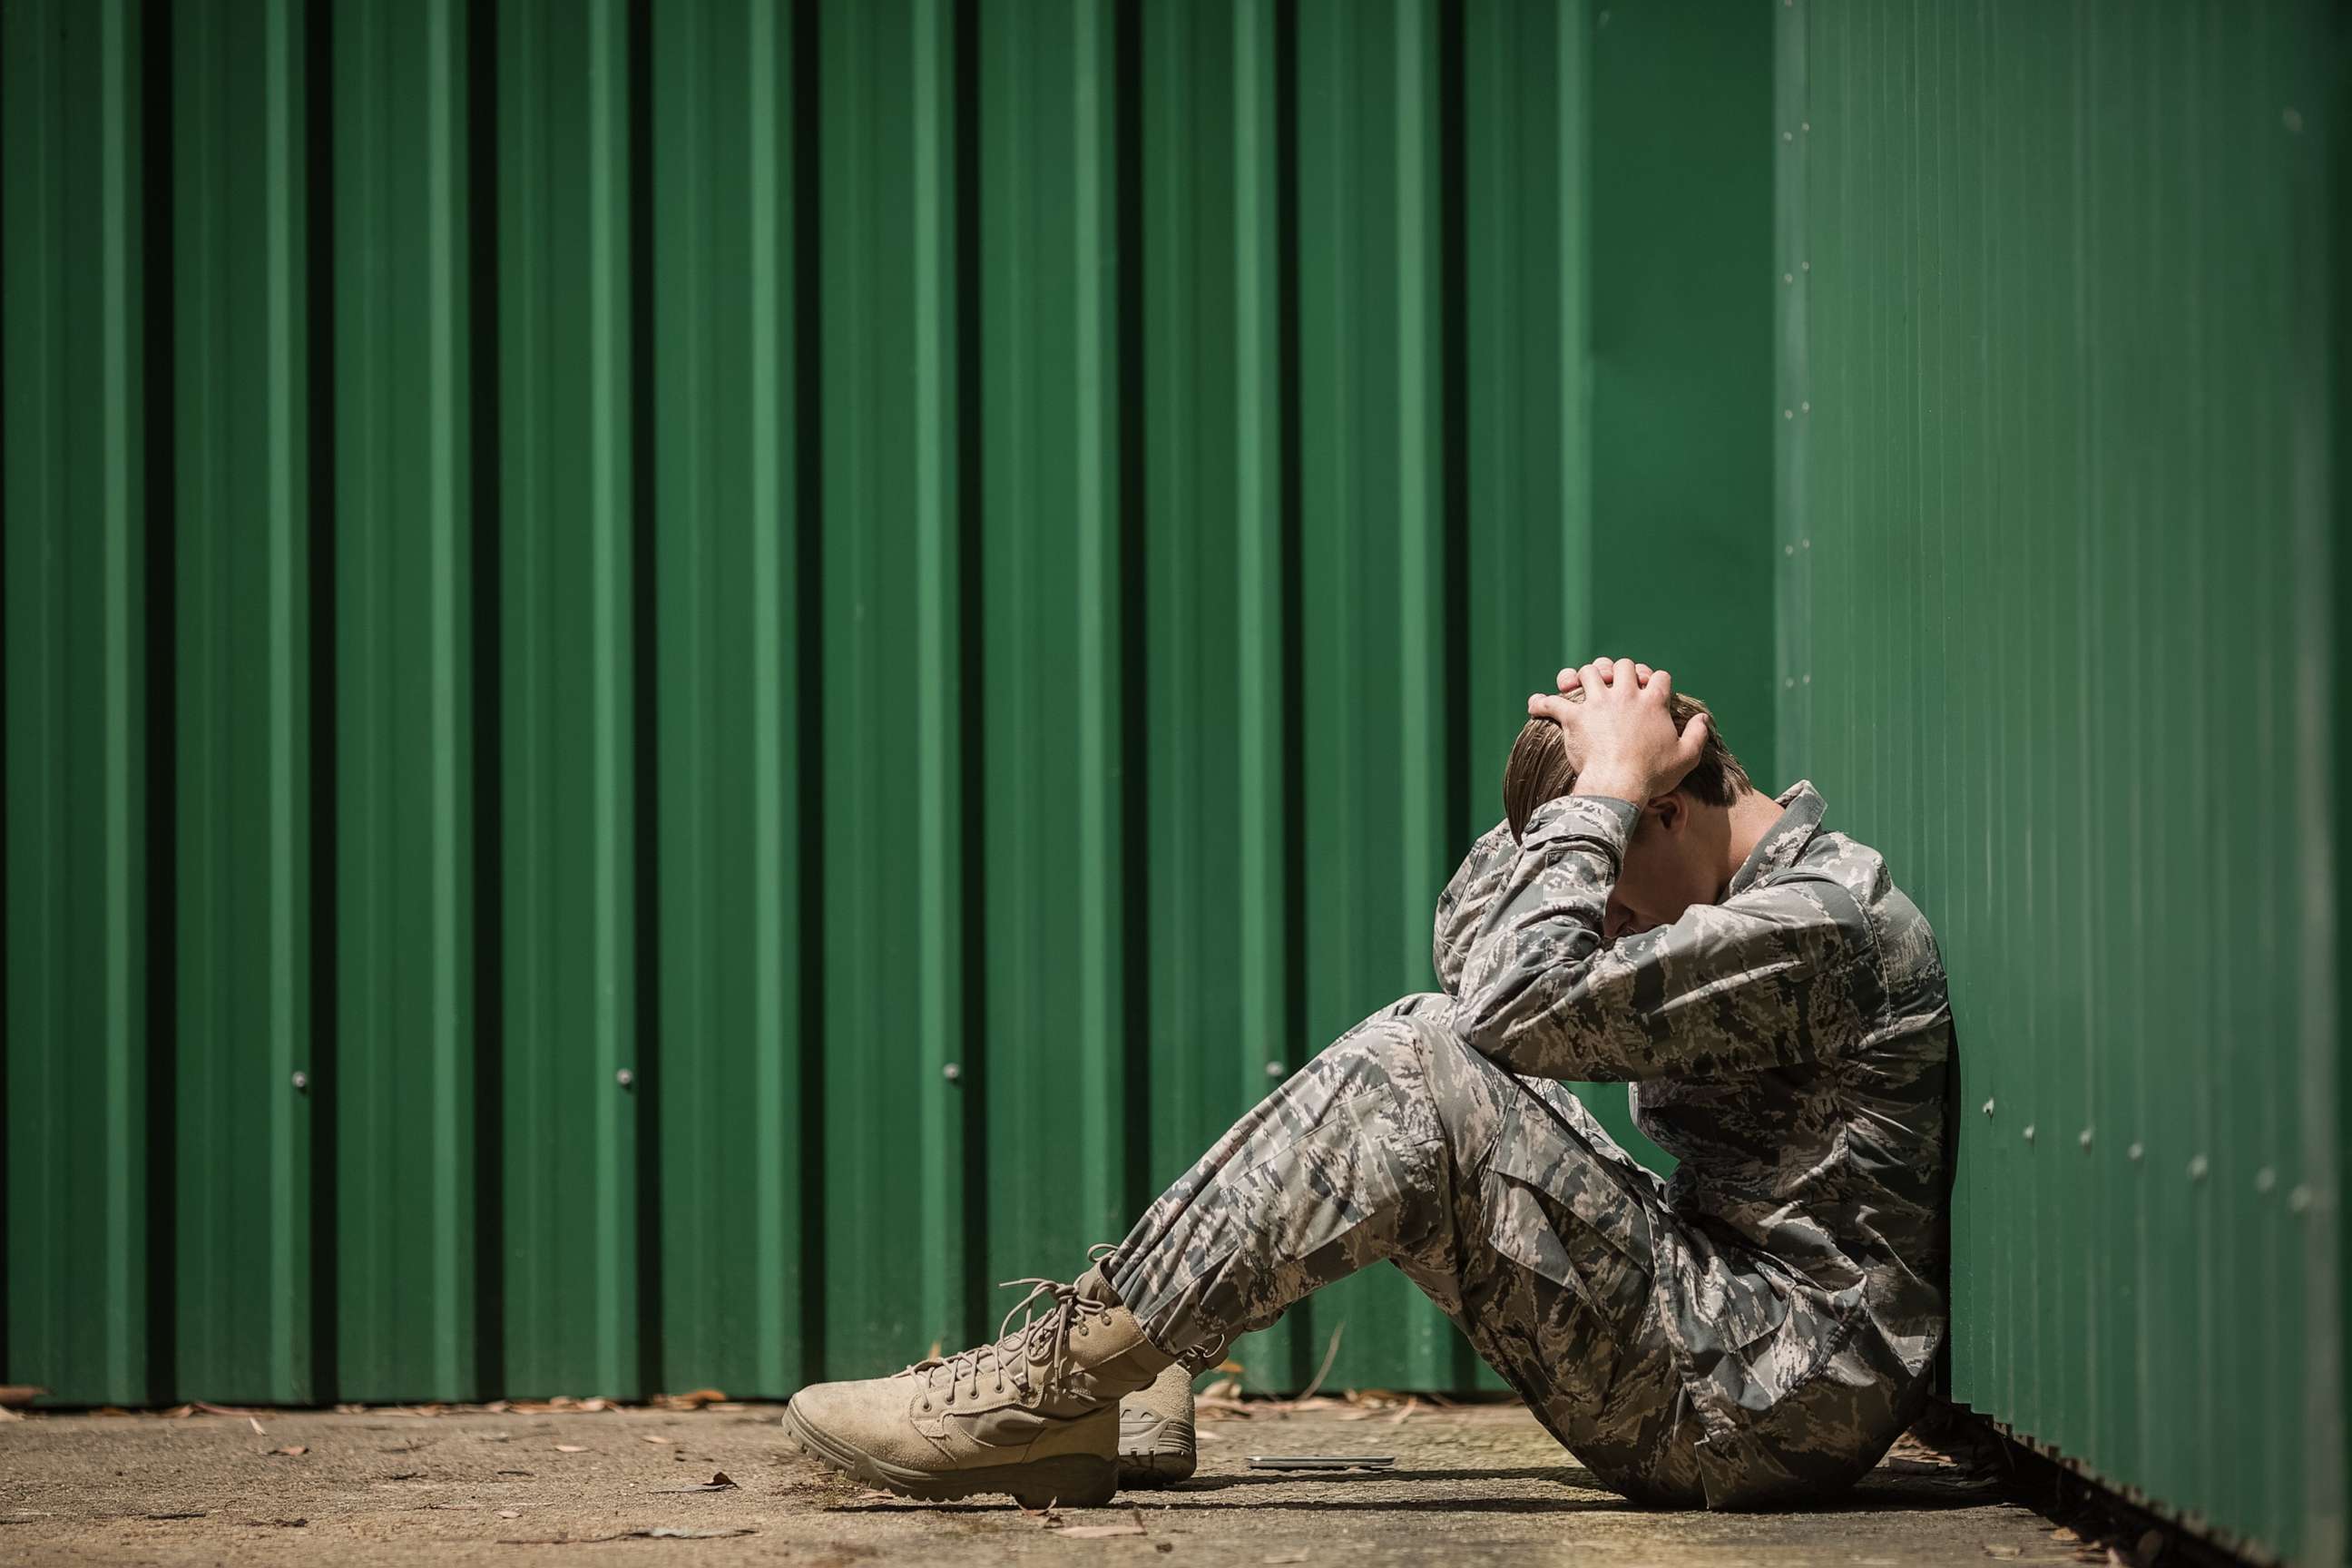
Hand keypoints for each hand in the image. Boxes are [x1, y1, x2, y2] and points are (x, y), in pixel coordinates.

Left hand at [1526, 657, 1707, 803]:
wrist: (1619, 784)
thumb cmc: (1653, 774)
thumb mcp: (1686, 757)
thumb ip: (1697, 735)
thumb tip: (1702, 719)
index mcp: (1652, 702)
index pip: (1659, 677)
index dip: (1656, 681)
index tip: (1652, 690)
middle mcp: (1625, 695)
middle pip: (1622, 665)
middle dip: (1619, 671)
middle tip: (1615, 684)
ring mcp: (1598, 703)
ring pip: (1588, 672)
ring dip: (1584, 676)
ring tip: (1580, 685)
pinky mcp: (1574, 717)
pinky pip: (1552, 702)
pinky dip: (1542, 702)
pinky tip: (1536, 705)